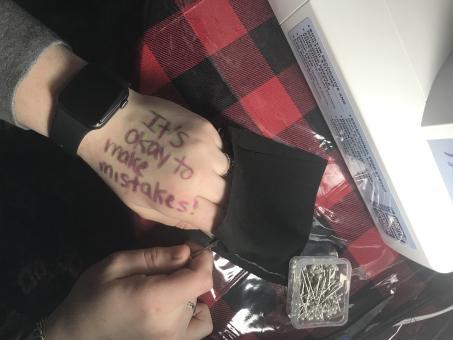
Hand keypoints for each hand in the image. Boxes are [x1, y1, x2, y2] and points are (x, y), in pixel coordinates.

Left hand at [15, 45, 228, 231]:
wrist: (112, 125)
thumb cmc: (122, 170)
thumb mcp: (142, 207)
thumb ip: (177, 220)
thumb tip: (204, 224)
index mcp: (181, 198)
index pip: (218, 218)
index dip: (215, 219)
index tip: (209, 214)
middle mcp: (199, 174)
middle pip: (227, 194)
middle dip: (216, 196)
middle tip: (200, 190)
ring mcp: (205, 147)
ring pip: (226, 169)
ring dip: (214, 172)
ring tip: (196, 167)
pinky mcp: (205, 127)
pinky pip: (219, 147)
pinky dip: (210, 152)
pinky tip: (191, 149)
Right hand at [45, 245, 213, 339]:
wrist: (78, 334)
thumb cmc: (93, 296)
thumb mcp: (116, 265)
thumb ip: (154, 257)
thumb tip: (186, 252)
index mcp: (156, 301)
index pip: (202, 279)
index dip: (201, 259)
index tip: (187, 249)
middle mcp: (171, 325)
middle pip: (198, 288)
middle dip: (188, 270)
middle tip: (164, 266)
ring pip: (200, 304)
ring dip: (189, 291)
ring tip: (166, 288)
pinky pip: (200, 327)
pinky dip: (194, 312)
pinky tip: (175, 306)